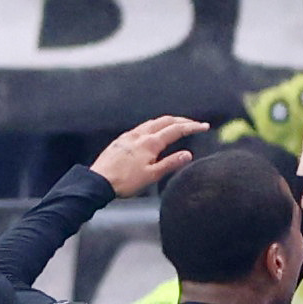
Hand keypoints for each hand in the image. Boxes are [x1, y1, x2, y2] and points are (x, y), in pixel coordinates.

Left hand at [90, 113, 208, 193]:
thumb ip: (170, 163)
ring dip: (167, 121)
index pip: (176, 130)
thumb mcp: (151, 176)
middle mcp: (140, 134)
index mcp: (150, 143)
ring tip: (177, 125)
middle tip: (194, 124)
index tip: (204, 126)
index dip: (192, 127)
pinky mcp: (121, 140)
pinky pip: (141, 127)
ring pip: (152, 122)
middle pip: (165, 121)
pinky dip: (154, 125)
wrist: (98, 181)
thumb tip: (188, 154)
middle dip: (182, 120)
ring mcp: (129, 136)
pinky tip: (153, 132)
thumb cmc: (125, 182)